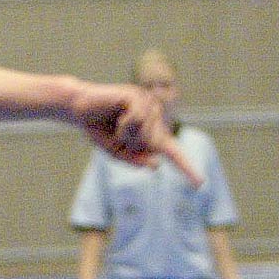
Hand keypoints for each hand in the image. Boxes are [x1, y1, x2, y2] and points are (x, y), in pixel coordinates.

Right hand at [71, 84, 202, 185]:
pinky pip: (137, 118)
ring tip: (116, 124)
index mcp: (152, 133)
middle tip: (117, 133)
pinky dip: (124, 124)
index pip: (172, 153)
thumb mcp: (117, 153)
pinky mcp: (139, 95)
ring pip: (147, 131)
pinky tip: (117, 114)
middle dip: (132, 144)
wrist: (79, 110)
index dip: (186, 168)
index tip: (199, 184)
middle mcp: (155, 117)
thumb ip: (135, 160)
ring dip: (127, 134)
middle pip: (154, 144)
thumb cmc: (99, 130)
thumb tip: (157, 164)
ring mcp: (148, 104)